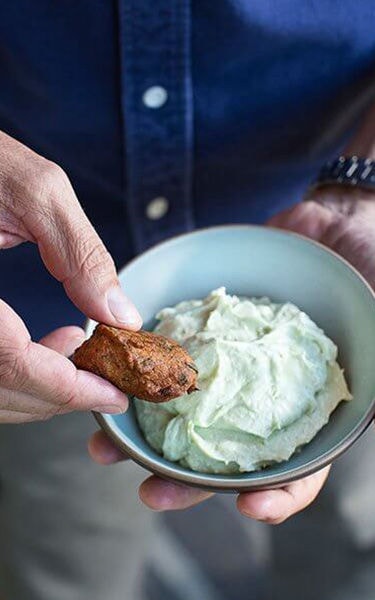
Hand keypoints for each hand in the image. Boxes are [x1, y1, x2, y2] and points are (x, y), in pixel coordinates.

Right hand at [0, 131, 141, 422]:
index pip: (10, 364)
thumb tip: (120, 315)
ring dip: (37, 386)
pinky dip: (13, 372)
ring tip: (76, 349)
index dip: (68, 390)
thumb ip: (81, 253)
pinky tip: (38, 345)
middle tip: (105, 378)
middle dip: (59, 394)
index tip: (113, 394)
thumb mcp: (33, 189)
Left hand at [90, 184, 371, 522]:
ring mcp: (231, 370)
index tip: (248, 507)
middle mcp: (264, 398)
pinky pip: (168, 364)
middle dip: (187, 482)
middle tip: (151, 492)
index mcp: (308, 410)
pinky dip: (142, 378)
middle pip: (225, 458)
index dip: (277, 496)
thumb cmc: (365, 266)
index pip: (298, 470)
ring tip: (109, 450)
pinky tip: (116, 384)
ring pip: (185, 417)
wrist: (325, 228)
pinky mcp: (203, 339)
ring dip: (146, 439)